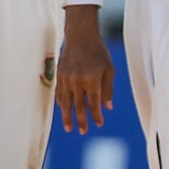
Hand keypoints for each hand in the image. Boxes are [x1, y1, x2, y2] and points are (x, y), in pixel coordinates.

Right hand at [57, 5, 115, 133]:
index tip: (99, 124)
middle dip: (81, 121)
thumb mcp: (109, 69)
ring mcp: (66, 78)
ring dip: (67, 116)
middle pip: (78, 106)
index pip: (94, 103)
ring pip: (66, 102)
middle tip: (83, 132)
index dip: (96, 115)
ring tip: (68, 128)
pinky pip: (60, 93)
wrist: (80, 36)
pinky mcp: (59, 75)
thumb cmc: (98, 52)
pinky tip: (63, 110)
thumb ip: (108, 89)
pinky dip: (61, 103)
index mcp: (91, 79)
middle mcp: (77, 80)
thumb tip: (108, 108)